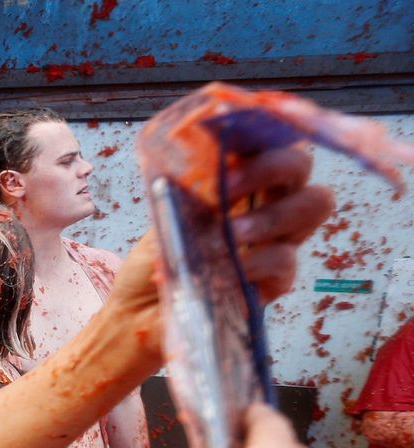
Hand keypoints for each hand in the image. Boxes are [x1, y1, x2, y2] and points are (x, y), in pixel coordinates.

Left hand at [101, 145, 336, 366]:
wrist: (138, 314)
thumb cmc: (155, 260)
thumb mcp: (163, 213)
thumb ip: (185, 184)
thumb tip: (196, 152)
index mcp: (241, 183)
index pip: (268, 141)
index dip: (262, 130)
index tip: (234, 133)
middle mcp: (267, 205)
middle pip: (301, 166)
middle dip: (271, 167)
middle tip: (227, 187)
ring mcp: (276, 242)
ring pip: (313, 206)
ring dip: (269, 215)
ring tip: (230, 235)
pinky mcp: (275, 282)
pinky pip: (286, 261)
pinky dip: (254, 263)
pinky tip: (226, 272)